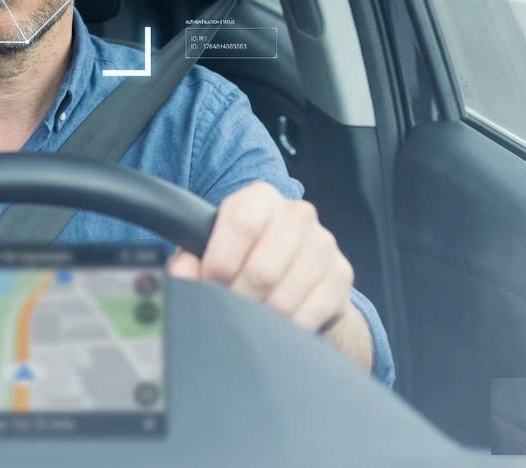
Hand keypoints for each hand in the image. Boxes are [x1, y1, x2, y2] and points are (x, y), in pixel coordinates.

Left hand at [167, 181, 353, 333]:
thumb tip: (183, 271)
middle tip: (229, 307)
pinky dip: (286, 327)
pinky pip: (309, 314)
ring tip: (251, 316)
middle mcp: (297, 213)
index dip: (219, 261)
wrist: (296, 274)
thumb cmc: (244, 258)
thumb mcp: (212, 251)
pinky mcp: (342, 275)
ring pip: (284, 297)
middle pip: (262, 269)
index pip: (240, 222)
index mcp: (260, 197)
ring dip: (261, 317)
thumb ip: (189, 259)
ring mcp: (324, 243)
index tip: (209, 282)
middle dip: (238, 298)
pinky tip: (277, 323)